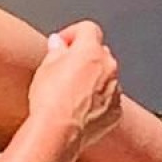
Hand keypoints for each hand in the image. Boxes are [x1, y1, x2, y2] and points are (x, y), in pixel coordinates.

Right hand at [28, 20, 122, 152]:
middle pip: (99, 52)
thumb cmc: (50, 100)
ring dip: (92, 80)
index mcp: (91, 51)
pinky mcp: (116, 111)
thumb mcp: (45, 67)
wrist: (58, 132)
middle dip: (84, 57)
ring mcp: (115, 90)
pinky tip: (79, 109)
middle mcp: (108, 67)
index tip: (62, 44)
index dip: (73, 34)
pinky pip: (109, 99)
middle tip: (64, 68)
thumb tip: (59, 44)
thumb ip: (56, 51)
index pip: (88, 29)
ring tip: (70, 94)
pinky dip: (98, 101)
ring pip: (106, 77)